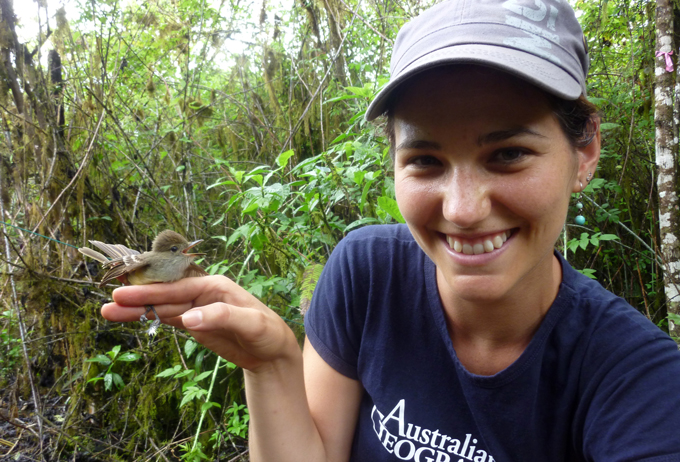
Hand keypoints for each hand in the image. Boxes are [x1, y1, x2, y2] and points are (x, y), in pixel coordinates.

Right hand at [101, 275, 298, 370]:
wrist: (273, 353)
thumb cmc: (268, 333)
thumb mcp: (252, 324)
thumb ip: (222, 318)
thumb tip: (188, 318)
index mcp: (216, 286)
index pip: (177, 288)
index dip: (152, 292)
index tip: (126, 294)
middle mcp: (203, 293)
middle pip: (164, 295)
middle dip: (136, 298)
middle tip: (108, 302)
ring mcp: (197, 308)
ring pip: (161, 307)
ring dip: (136, 310)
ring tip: (108, 312)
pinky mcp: (195, 324)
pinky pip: (167, 318)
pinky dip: (149, 317)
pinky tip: (129, 317)